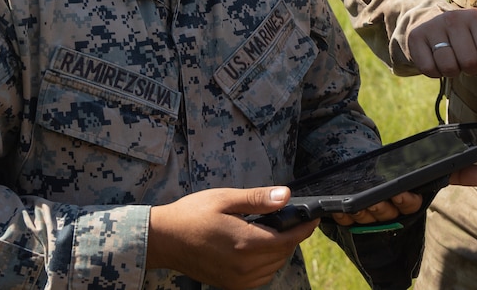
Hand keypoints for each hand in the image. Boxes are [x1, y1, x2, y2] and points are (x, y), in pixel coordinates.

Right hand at [146, 186, 316, 288]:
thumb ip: (258, 199)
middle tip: (288, 218)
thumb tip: (286, 195)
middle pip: (283, 254)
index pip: (288, 240)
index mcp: (245, 243)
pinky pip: (260, 277)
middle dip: (291, 236)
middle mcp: (244, 267)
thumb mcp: (226, 199)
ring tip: (270, 230)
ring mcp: (237, 280)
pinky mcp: (230, 285)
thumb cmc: (192, 215)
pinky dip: (266, 262)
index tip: (313, 217)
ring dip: (278, 250)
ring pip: (273, 267)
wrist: (164, 239)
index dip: (304, 228)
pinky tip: (257, 246)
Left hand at [330, 165, 476, 226]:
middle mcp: (389, 209)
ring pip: (367, 214)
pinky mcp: (348, 211)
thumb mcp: (428, 167)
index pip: (409, 205)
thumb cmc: (401, 169)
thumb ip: (457, 171)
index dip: (406, 201)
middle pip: (387, 212)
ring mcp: (368, 211)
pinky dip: (344, 212)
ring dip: (364, 208)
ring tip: (361, 200)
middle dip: (384, 205)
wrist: (366, 163)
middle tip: (381, 196)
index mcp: (406, 201)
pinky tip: (343, 206)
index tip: (401, 193)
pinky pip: (346, 216)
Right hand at [406, 7, 476, 95]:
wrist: (429, 19)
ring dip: (453, 71)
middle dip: (470, 69)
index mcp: (475, 17)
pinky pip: (429, 70)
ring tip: (451, 59)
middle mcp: (454, 18)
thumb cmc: (465, 34)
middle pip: (469, 62)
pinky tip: (436, 60)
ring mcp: (432, 26)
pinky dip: (436, 72)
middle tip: (465, 60)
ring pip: (448, 68)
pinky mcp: (415, 37)